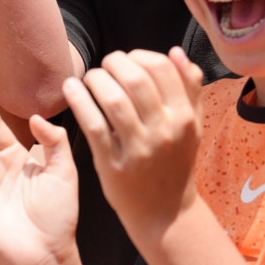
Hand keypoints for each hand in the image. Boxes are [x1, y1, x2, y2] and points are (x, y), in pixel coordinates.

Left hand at [62, 48, 204, 237]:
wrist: (165, 213)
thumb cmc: (175, 163)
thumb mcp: (192, 126)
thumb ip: (190, 88)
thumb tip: (176, 52)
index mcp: (185, 117)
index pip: (162, 68)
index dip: (140, 55)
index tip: (128, 60)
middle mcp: (164, 131)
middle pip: (136, 79)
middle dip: (114, 63)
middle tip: (105, 65)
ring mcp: (138, 149)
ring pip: (113, 99)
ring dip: (96, 79)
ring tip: (89, 78)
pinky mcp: (113, 164)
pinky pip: (94, 124)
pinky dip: (80, 101)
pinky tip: (71, 90)